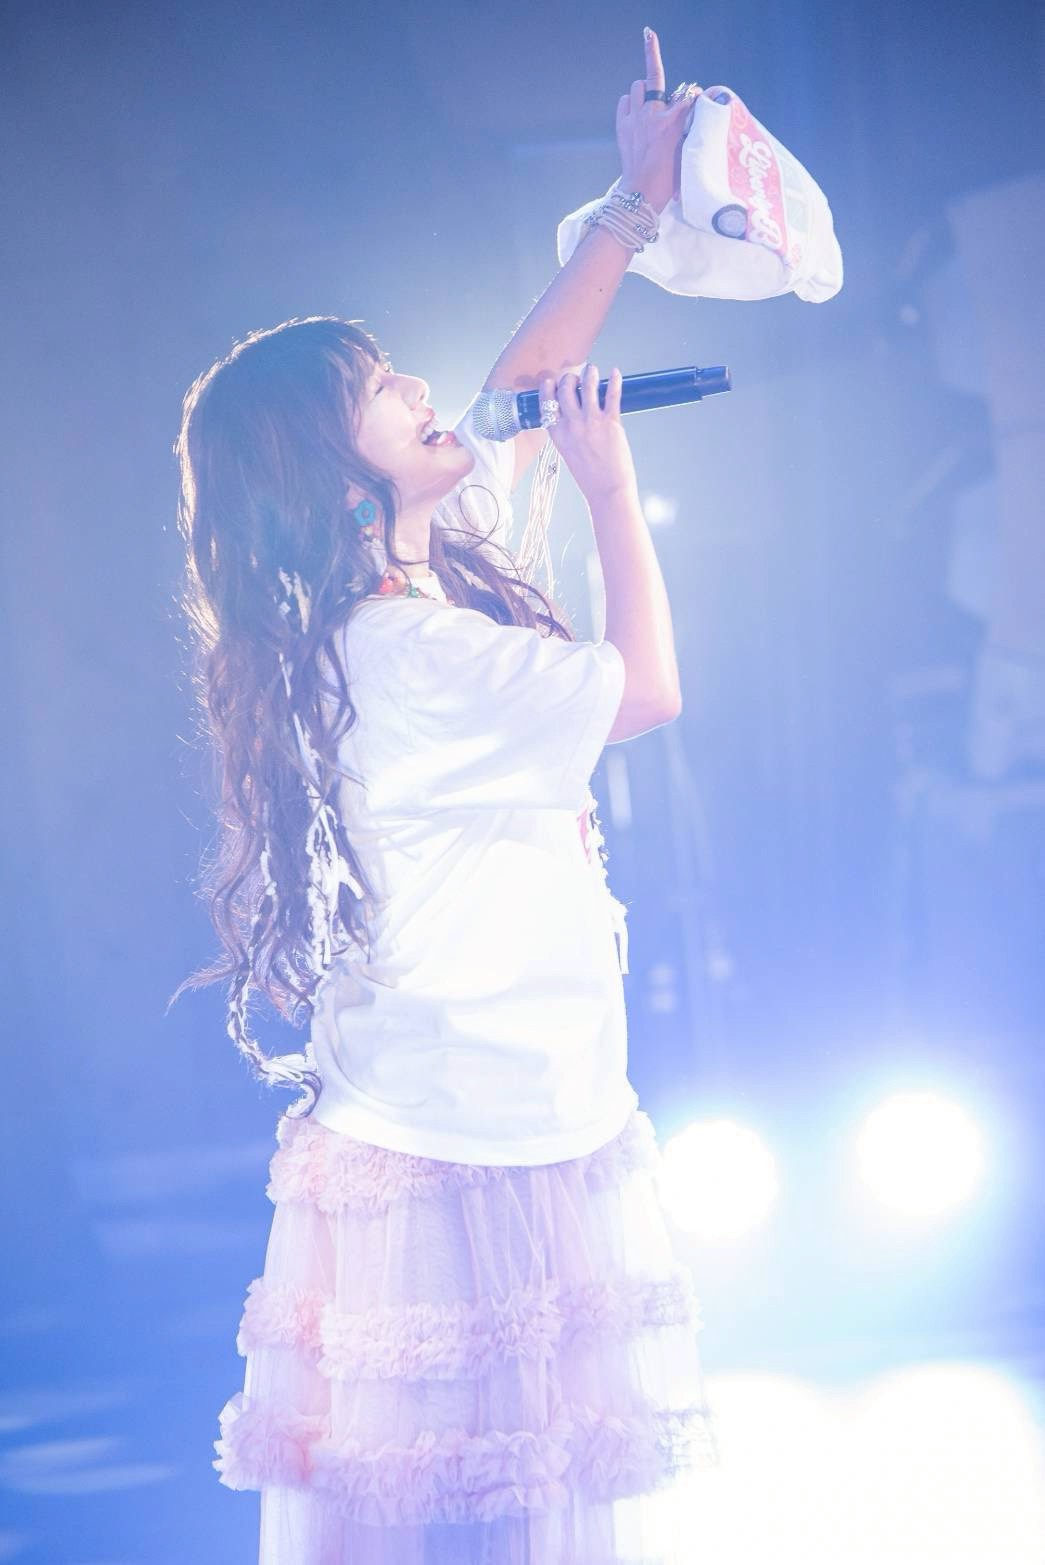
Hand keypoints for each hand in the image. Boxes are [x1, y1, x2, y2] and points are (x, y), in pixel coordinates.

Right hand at [538, 364, 637, 506]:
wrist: (608, 491)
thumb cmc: (590, 477)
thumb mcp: (570, 455)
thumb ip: (568, 435)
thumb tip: (574, 418)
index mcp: (558, 435)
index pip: (546, 404)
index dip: (548, 389)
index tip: (551, 381)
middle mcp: (572, 425)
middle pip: (565, 390)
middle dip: (569, 378)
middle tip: (574, 377)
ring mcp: (591, 422)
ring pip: (587, 387)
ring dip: (590, 374)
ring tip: (592, 369)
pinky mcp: (611, 423)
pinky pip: (612, 395)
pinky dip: (615, 381)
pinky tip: (616, 372)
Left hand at [616, 27, 701, 212]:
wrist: (642, 192)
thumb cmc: (667, 176)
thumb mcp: (685, 149)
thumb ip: (687, 125)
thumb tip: (690, 107)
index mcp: (673, 122)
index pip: (687, 94)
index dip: (692, 94)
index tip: (695, 96)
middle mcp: (652, 115)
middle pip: (655, 79)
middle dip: (659, 80)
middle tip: (660, 80)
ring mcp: (635, 118)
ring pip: (638, 86)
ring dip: (644, 90)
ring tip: (648, 102)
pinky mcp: (622, 125)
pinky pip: (625, 100)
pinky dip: (631, 102)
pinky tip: (636, 111)